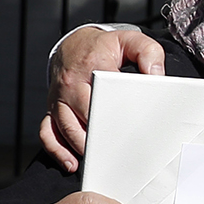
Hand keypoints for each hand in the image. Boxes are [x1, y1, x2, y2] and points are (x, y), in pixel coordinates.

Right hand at [41, 26, 168, 171]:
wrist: (73, 45)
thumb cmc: (103, 47)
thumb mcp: (130, 41)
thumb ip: (148, 53)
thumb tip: (156, 74)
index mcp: (92, 66)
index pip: (103, 93)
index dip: (114, 113)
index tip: (125, 128)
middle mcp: (72, 84)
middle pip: (84, 115)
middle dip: (100, 135)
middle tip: (117, 151)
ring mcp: (59, 98)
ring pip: (66, 127)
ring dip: (81, 146)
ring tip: (97, 161)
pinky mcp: (52, 109)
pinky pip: (48, 132)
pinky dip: (57, 149)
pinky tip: (71, 163)